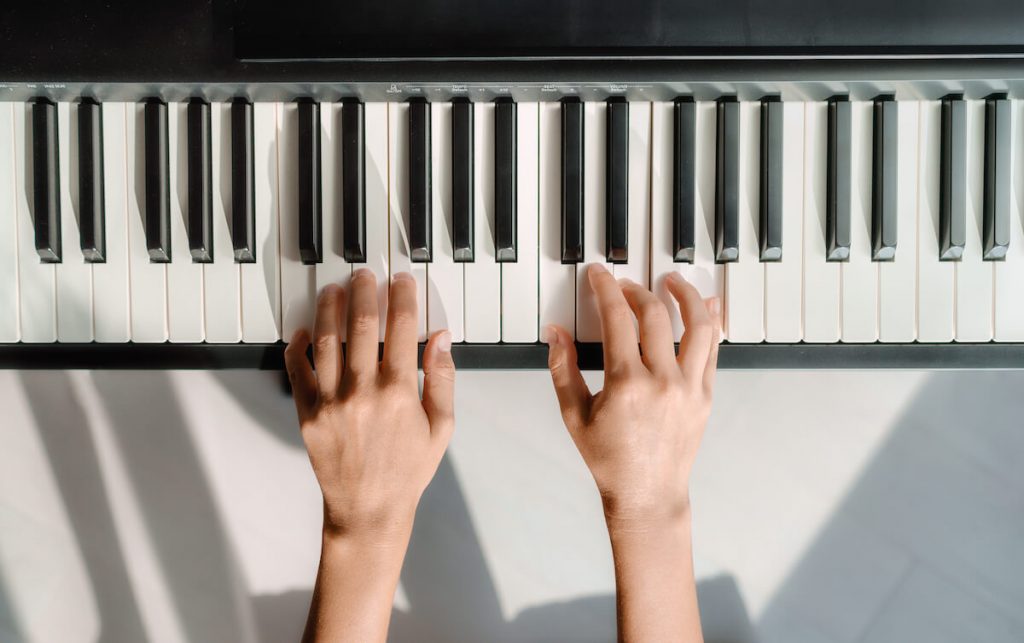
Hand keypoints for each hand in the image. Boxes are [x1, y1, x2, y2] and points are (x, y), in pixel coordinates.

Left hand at [284, 269, 455, 540]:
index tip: (401, 280)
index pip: (402, 328)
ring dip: (329, 308)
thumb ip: (442, 379)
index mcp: (400, 392)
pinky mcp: (308, 414)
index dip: (402, 297)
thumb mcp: (441, 426)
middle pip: (360, 324)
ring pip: (326, 339)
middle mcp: (363, 392)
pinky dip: (297, 347)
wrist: (369, 509)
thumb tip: (441, 338)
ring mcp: (331, 402)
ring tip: (333, 289)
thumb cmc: (408, 470)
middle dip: (363, 291)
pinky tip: (303, 331)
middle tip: (363, 274)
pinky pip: (297, 371)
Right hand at [545, 265, 720, 526]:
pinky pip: (714, 350)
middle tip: (624, 284)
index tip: (600, 275)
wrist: (648, 494)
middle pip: (655, 315)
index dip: (606, 289)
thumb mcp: (573, 415)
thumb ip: (563, 369)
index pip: (617, 319)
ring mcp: (689, 388)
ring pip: (697, 325)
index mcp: (626, 384)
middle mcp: (662, 382)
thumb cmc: (609, 460)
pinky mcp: (705, 395)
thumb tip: (555, 333)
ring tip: (673, 281)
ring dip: (685, 296)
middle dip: (636, 290)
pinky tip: (706, 306)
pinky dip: (712, 323)